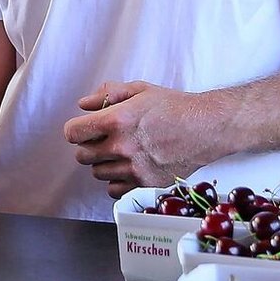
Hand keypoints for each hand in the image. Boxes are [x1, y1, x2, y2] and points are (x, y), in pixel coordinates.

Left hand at [63, 81, 215, 198]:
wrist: (206, 127)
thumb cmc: (175, 106)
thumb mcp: (140, 90)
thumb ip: (108, 94)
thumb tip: (85, 104)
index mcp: (117, 120)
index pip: (73, 133)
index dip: (76, 130)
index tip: (83, 129)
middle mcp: (122, 146)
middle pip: (82, 156)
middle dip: (89, 146)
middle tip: (104, 139)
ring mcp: (133, 168)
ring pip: (98, 173)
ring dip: (104, 163)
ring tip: (122, 152)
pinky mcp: (145, 183)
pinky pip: (114, 190)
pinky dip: (117, 181)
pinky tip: (129, 167)